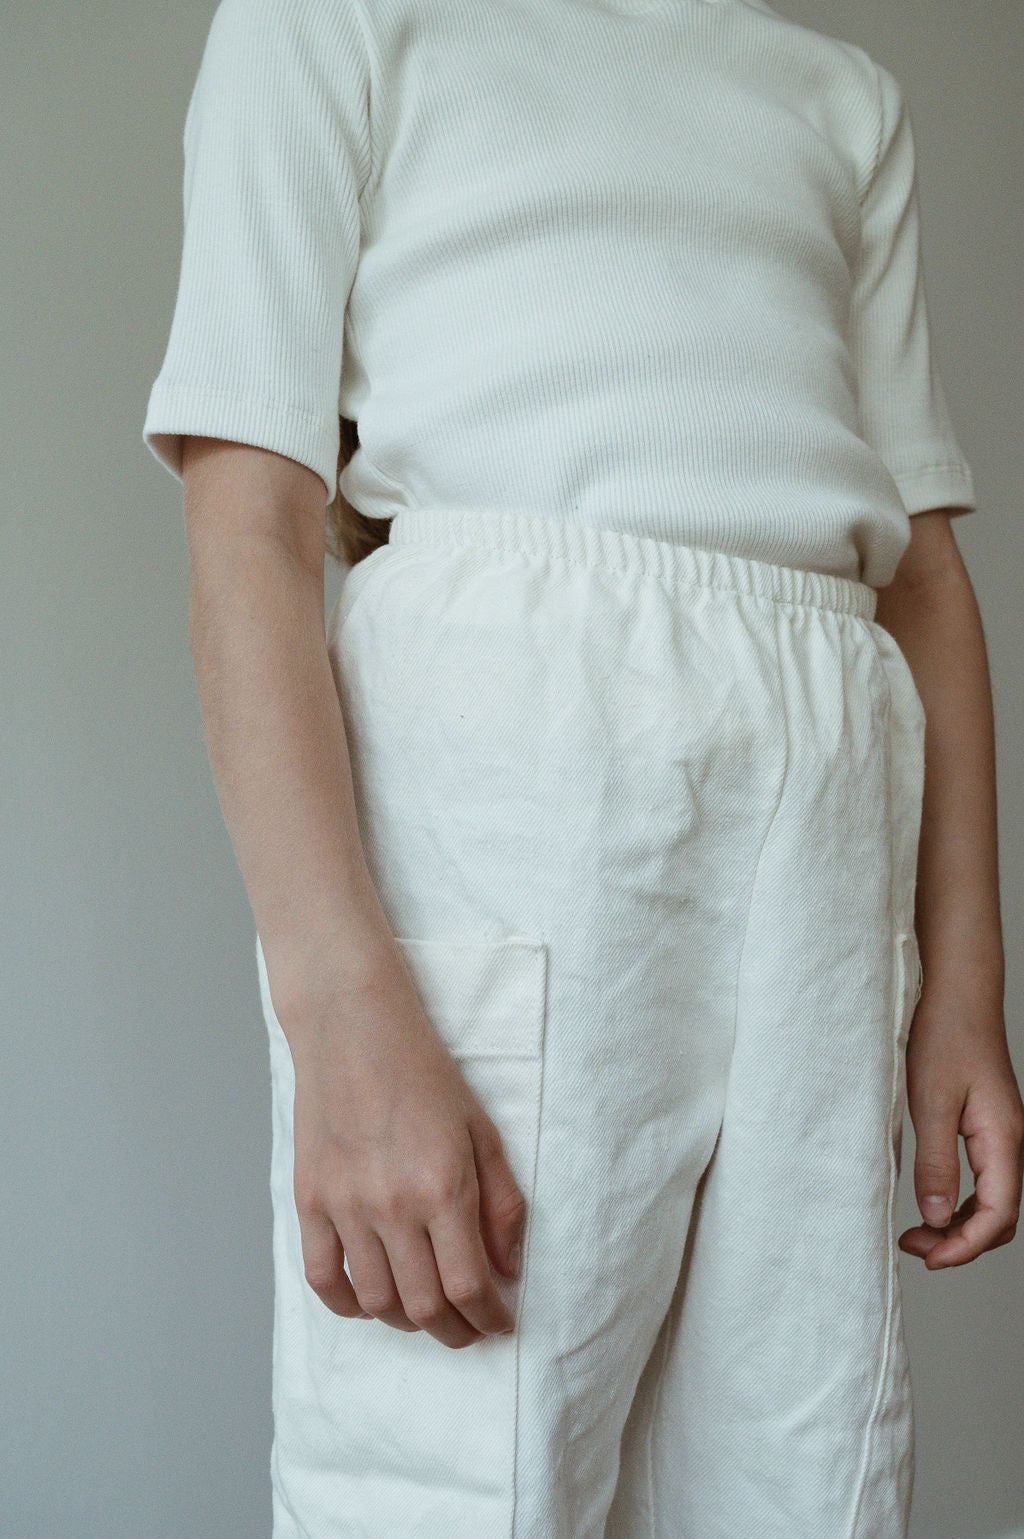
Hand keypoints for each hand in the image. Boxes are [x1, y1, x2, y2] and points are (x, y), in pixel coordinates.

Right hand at [278, 942, 527, 1347]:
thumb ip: (501, 1203)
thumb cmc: (424, 1071)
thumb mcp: (481, 1129)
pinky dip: (347, 1305)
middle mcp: (392, 1205)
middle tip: (471, 1329)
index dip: (489, 1318)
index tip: (500, 1323)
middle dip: (456, 1331)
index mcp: (443, 1186)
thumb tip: (507, 1269)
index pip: (469, 1286)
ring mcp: (345, 1205)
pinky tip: (370, 1302)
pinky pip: (322, 1278)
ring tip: (428, 1314)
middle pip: (424, 1306)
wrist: (353, 1028)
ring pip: (376, 1301)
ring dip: (407, 1322)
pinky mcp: (309, 1199)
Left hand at [899, 980, 1023, 1267]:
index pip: (997, 1215)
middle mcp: (1011, 1142)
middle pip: (1000, 1217)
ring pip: (993, 1201)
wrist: (958, 993)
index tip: (930, 1259)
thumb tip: (935, 1217)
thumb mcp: (931, 1101)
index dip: (965, 1247)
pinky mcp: (988, 1126)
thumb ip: (935, 1162)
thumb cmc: (945, 1036)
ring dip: (960, 1225)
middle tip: (915, 1247)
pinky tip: (932, 1201)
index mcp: (1003, 1140)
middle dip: (962, 1243)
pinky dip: (960, 1201)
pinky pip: (984, 1179)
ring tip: (917, 1232)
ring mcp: (1002, 1135)